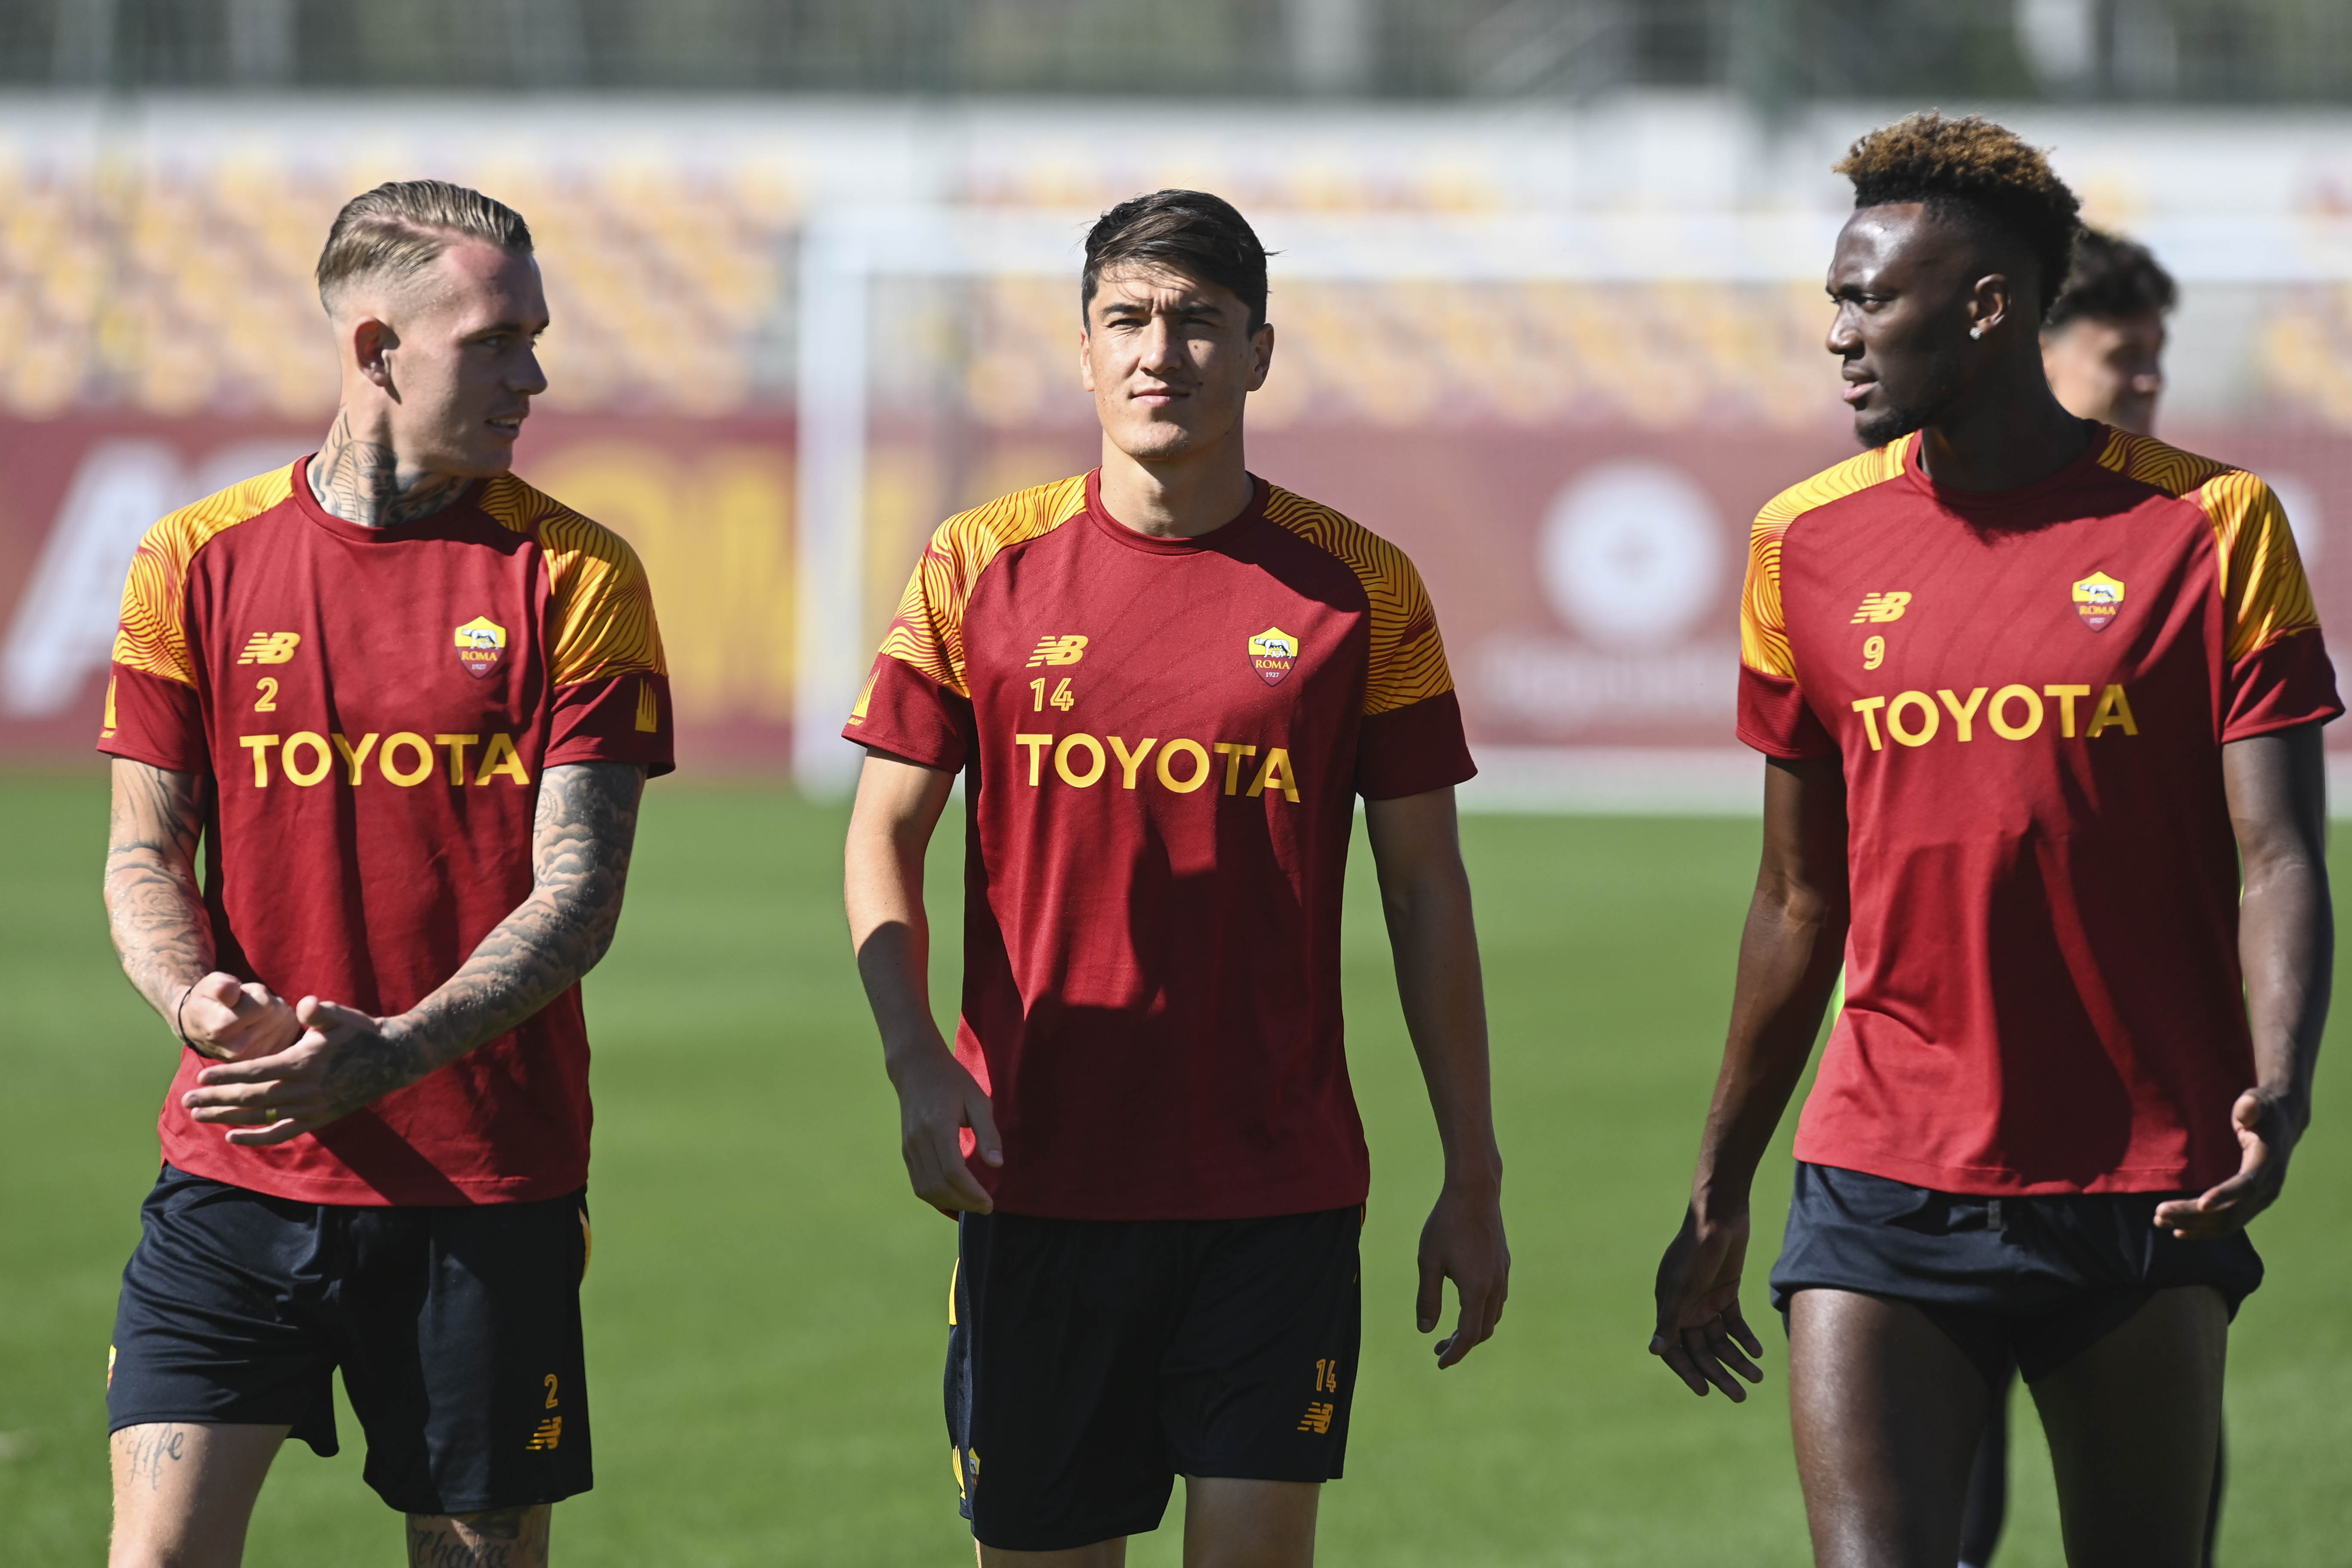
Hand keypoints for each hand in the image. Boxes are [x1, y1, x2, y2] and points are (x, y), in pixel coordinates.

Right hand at [172, 973, 300, 1062]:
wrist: (201, 1027)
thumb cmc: (209, 1000)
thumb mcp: (211, 985)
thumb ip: (221, 986)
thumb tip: (229, 989)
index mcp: (221, 1030)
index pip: (265, 1003)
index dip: (254, 992)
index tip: (238, 997)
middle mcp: (239, 1050)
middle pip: (278, 1012)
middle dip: (265, 1003)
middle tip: (245, 1006)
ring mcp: (255, 1057)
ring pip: (285, 1020)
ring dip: (273, 1013)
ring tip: (251, 1016)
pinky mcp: (267, 1058)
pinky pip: (290, 1031)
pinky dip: (281, 1024)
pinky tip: (262, 1026)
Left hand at [182, 996, 427, 1145]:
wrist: (394, 1059)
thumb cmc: (363, 1032)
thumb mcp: (341, 1016)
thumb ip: (320, 1011)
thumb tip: (306, 1004)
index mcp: (305, 1062)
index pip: (257, 1071)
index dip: (227, 1076)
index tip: (200, 1079)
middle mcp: (305, 1089)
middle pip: (251, 1098)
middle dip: (216, 1099)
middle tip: (185, 1101)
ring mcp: (311, 1107)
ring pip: (261, 1116)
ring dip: (227, 1117)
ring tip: (198, 1116)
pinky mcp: (318, 1118)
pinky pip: (281, 1132)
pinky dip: (256, 1137)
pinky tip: (232, 1136)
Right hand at [889, 1042, 1002, 1213]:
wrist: (917, 1069)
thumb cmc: (953, 1082)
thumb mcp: (978, 1100)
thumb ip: (988, 1133)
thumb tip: (997, 1165)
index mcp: (938, 1126)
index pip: (952, 1171)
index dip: (971, 1192)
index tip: (990, 1202)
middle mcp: (918, 1140)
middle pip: (938, 1185)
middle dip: (964, 1203)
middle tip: (985, 1207)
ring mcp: (909, 1147)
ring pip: (926, 1189)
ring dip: (950, 1203)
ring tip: (972, 1204)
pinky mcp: (906, 1151)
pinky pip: (918, 1183)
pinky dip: (936, 1195)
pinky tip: (954, 1195)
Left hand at [1418, 1179, 1508, 1368]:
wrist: (1475, 1190)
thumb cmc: (1446, 1223)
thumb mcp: (1429, 1261)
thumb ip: (1428, 1298)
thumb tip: (1425, 1331)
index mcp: (1476, 1289)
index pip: (1469, 1335)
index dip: (1455, 1353)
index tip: (1439, 1363)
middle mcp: (1495, 1285)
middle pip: (1483, 1329)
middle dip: (1462, 1344)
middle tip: (1437, 1348)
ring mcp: (1502, 1273)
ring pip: (1493, 1314)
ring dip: (1473, 1327)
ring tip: (1450, 1330)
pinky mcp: (1503, 1261)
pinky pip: (1497, 1297)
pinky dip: (1482, 1310)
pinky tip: (1466, 1302)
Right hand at [1650, 1205, 1764, 1399]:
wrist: (1719, 1215)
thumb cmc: (1695, 1249)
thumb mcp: (1681, 1285)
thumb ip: (1669, 1319)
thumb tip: (1654, 1351)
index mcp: (1669, 1308)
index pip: (1675, 1349)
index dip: (1688, 1371)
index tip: (1705, 1391)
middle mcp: (1686, 1308)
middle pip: (1702, 1350)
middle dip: (1719, 1373)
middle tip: (1740, 1395)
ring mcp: (1706, 1301)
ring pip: (1721, 1341)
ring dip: (1736, 1360)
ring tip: (1755, 1377)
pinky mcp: (1726, 1293)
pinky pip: (1735, 1324)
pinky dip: (1745, 1339)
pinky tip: (1757, 1352)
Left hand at [2154, 1088, 2304, 1239]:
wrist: (2282, 1124)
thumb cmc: (2263, 1110)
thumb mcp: (2258, 1102)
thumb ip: (2252, 1106)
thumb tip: (2248, 1107)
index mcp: (2269, 1162)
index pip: (2247, 1185)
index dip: (2225, 1195)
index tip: (2200, 1204)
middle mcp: (2268, 1187)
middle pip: (2231, 1210)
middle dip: (2194, 1215)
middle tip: (2159, 1213)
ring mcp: (2261, 1200)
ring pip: (2227, 1222)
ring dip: (2194, 1225)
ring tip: (2159, 1221)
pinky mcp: (2251, 1205)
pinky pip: (2228, 1223)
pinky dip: (2203, 1230)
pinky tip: (2178, 1231)